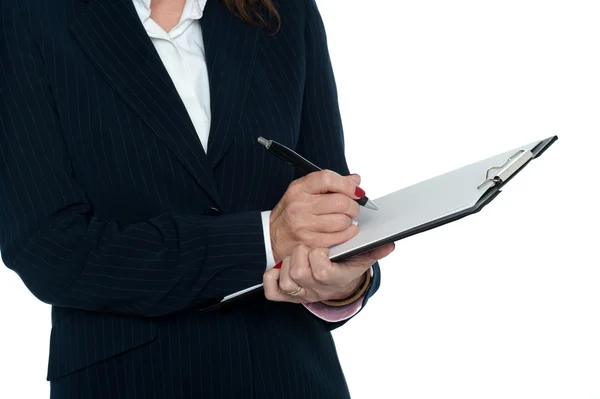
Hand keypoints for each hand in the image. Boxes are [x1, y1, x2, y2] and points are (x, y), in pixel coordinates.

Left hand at [263, 242, 394, 303]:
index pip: (322, 271)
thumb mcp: (361, 260)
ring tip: (298, 256)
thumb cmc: (346, 269)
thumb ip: (374, 251)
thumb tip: (389, 243)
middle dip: (300, 255)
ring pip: (286, 280)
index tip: (323, 248)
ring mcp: (300, 295)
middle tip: (307, 248)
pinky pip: (272, 291)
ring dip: (288, 264)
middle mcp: (316, 290)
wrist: (336, 288)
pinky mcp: (285, 297)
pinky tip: (281, 268)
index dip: (318, 256)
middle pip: (299, 273)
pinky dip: (272, 278)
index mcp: (334, 280)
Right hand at [269, 170, 364, 263]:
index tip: (356, 190)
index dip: (347, 184)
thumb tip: (355, 180)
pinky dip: (347, 233)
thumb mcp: (303, 191)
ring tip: (345, 219)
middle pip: (339, 202)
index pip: (327, 178)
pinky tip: (344, 230)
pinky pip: (339, 237)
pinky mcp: (310, 243)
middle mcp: (300, 206)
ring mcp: (304, 226)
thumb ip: (330, 183)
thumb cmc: (290, 212)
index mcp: (298, 189)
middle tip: (352, 207)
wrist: (271, 236)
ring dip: (349, 220)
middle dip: (352, 205)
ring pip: (341, 221)